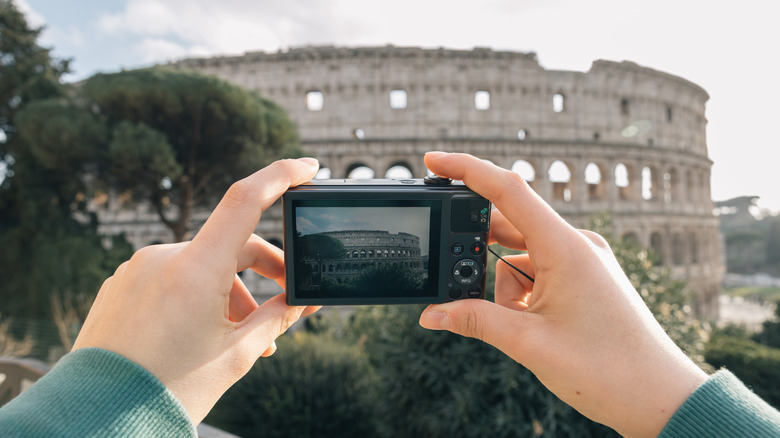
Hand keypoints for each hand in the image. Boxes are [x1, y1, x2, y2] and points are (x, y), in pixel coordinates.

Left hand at [72, 158, 321, 423]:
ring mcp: (137, 270)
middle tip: (289, 297)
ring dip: (230, 290)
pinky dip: (197, 295)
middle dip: (265, 267)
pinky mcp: (122, 286)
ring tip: (243, 337)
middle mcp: (162, 259)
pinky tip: (204, 331)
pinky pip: (171, 278)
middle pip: (231, 243)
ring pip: (201, 265)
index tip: (309, 166)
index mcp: (195, 270)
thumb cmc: (168, 389)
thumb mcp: (236, 355)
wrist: (98, 416)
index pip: (245, 200)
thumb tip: (304, 300)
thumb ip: (277, 319)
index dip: (281, 175)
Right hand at [418, 152, 705, 436]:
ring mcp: (584, 260)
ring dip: (506, 289)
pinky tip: (532, 326)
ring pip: (521, 257)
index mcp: (566, 248)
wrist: (658, 397)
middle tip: (465, 288)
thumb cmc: (606, 369)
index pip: (508, 191)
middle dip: (481, 258)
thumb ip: (474, 320)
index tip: (433, 159)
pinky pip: (539, 272)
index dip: (466, 170)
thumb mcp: (528, 343)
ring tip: (521, 328)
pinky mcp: (586, 276)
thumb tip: (432, 313)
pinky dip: (523, 294)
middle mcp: (577, 245)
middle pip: (509, 228)